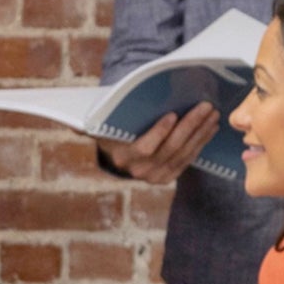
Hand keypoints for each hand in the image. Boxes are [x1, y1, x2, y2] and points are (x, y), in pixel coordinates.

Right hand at [97, 104, 218, 185]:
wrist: (118, 159)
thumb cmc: (110, 134)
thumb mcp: (97, 130)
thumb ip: (85, 126)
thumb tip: (71, 123)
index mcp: (122, 158)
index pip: (144, 148)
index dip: (159, 133)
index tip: (172, 114)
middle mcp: (140, 171)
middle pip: (170, 148)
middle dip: (190, 126)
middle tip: (204, 106)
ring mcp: (157, 176)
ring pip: (183, 153)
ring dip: (200, 132)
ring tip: (212, 113)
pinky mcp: (169, 177)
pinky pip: (189, 159)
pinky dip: (201, 142)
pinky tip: (210, 127)